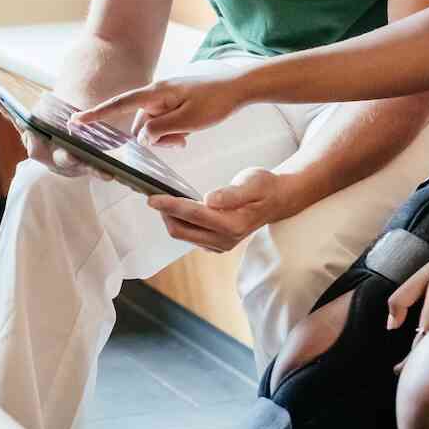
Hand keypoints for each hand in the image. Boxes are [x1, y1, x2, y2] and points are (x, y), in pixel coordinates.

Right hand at [0, 88, 102, 180]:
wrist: (54, 150)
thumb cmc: (39, 133)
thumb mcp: (23, 121)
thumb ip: (5, 108)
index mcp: (35, 146)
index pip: (33, 144)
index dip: (35, 144)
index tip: (36, 142)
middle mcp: (51, 159)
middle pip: (59, 158)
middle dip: (65, 158)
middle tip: (71, 155)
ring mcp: (69, 166)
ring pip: (80, 167)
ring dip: (91, 170)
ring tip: (104, 171)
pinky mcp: (85, 169)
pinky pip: (94, 171)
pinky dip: (101, 173)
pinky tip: (111, 175)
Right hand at [74, 66, 255, 147]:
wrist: (239, 86)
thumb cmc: (215, 101)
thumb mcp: (187, 121)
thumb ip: (159, 130)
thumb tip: (142, 138)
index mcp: (155, 94)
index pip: (119, 105)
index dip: (96, 115)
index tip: (74, 122)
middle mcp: (156, 94)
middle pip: (141, 124)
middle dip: (155, 138)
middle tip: (182, 141)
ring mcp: (165, 98)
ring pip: (154, 126)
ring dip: (167, 137)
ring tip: (188, 137)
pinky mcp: (174, 102)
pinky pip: (165, 122)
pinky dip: (173, 132)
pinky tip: (188, 134)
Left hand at [147, 167, 297, 252]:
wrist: (276, 201)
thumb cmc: (264, 187)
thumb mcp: (253, 182)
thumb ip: (232, 194)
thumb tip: (209, 199)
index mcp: (233, 224)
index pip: (193, 215)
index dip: (171, 205)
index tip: (152, 197)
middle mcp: (224, 240)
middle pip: (181, 230)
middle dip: (165, 213)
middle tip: (153, 195)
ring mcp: (219, 246)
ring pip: (183, 234)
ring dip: (170, 218)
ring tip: (162, 200)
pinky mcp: (215, 245)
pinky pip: (190, 236)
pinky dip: (179, 223)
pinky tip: (176, 209)